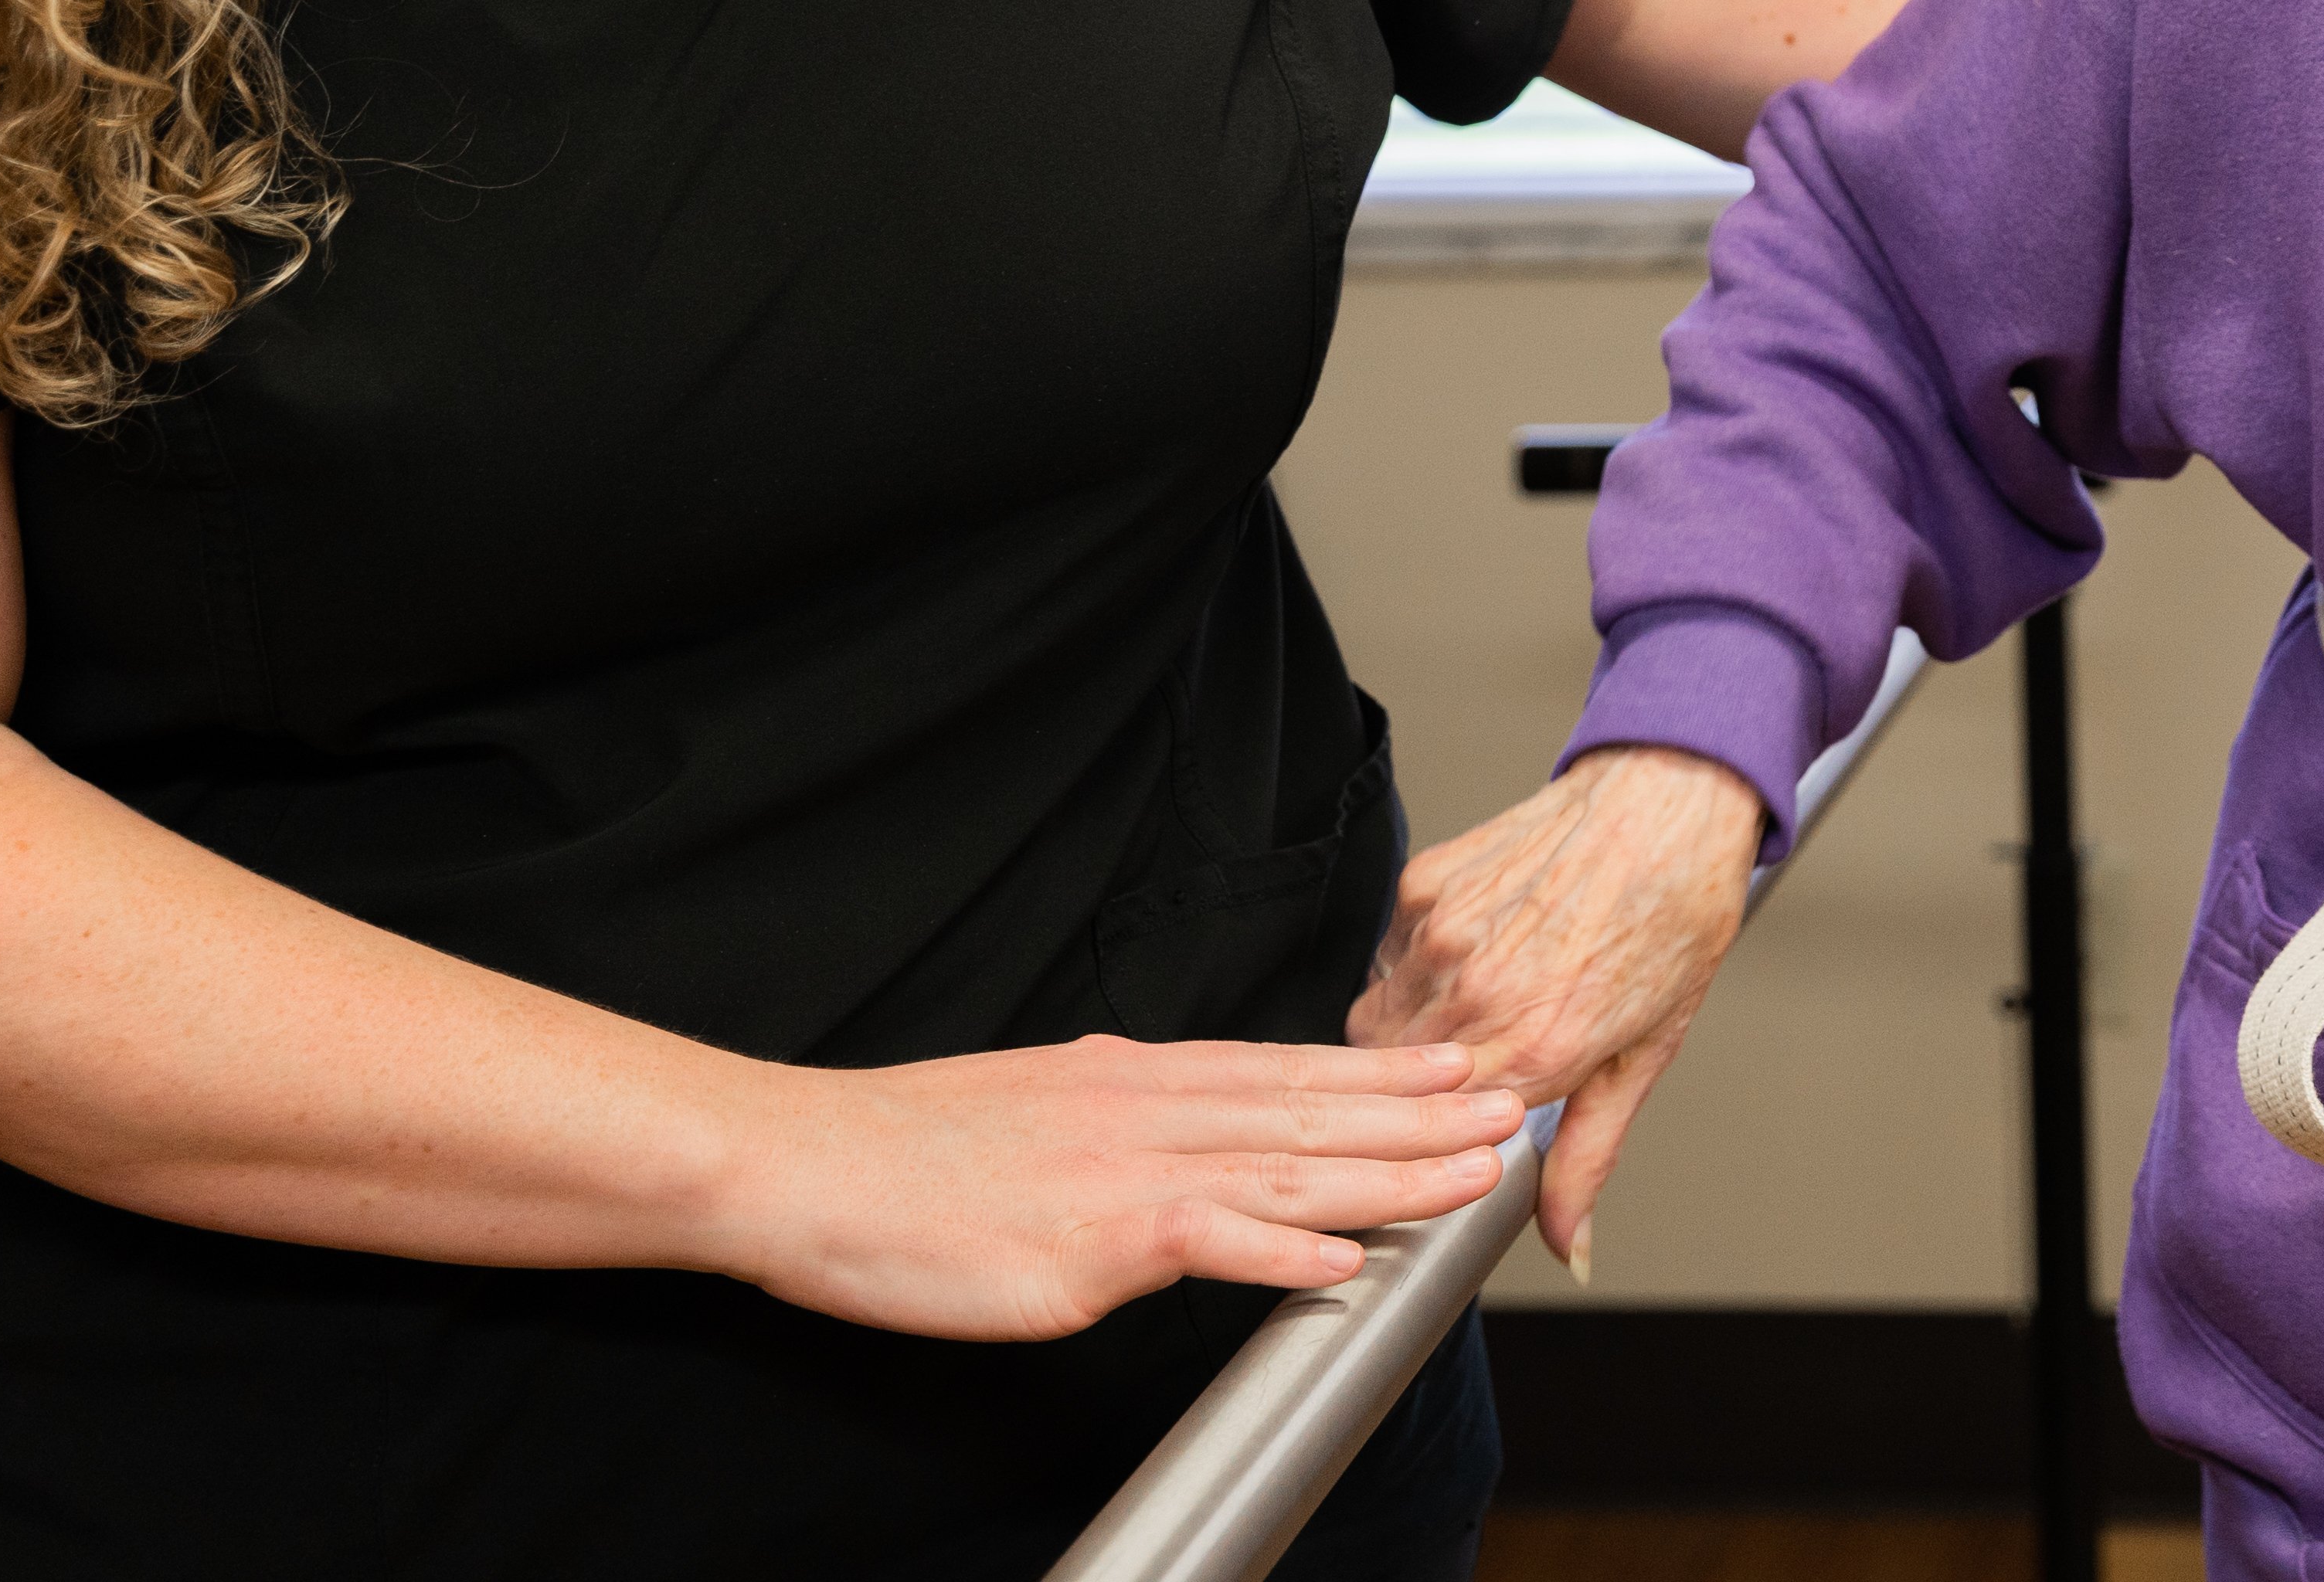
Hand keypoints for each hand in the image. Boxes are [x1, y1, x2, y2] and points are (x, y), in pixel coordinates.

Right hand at [715, 1034, 1525, 1339]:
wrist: (807, 1165)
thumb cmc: (909, 1150)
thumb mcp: (1038, 1101)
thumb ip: (1116, 1113)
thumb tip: (1169, 1118)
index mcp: (1136, 1076)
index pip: (1287, 1068)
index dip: (1383, 1067)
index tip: (1459, 1060)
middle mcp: (1148, 1109)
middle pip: (1313, 1111)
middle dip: (1424, 1113)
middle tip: (1515, 1104)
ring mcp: (1125, 1171)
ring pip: (1286, 1169)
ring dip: (1390, 1173)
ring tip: (1474, 1170)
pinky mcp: (1088, 1241)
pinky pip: (1204, 1243)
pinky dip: (1278, 1253)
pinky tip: (1343, 1262)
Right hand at [1348, 743, 1766, 1277]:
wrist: (1669, 803)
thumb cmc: (1674, 918)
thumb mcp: (1645, 1054)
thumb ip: (1590, 1155)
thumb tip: (1567, 1244)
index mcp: (1535, 1050)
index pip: (1432, 1143)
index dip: (1436, 1152)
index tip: (1449, 1148)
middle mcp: (1476, 995)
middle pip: (1388, 1087)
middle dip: (1415, 1098)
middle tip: (1463, 1077)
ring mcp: (1442, 935)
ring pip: (1374, 1021)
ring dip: (1411, 1032)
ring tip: (1476, 1009)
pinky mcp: (1422, 885)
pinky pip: (1388, 953)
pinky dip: (1415, 966)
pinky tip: (1474, 950)